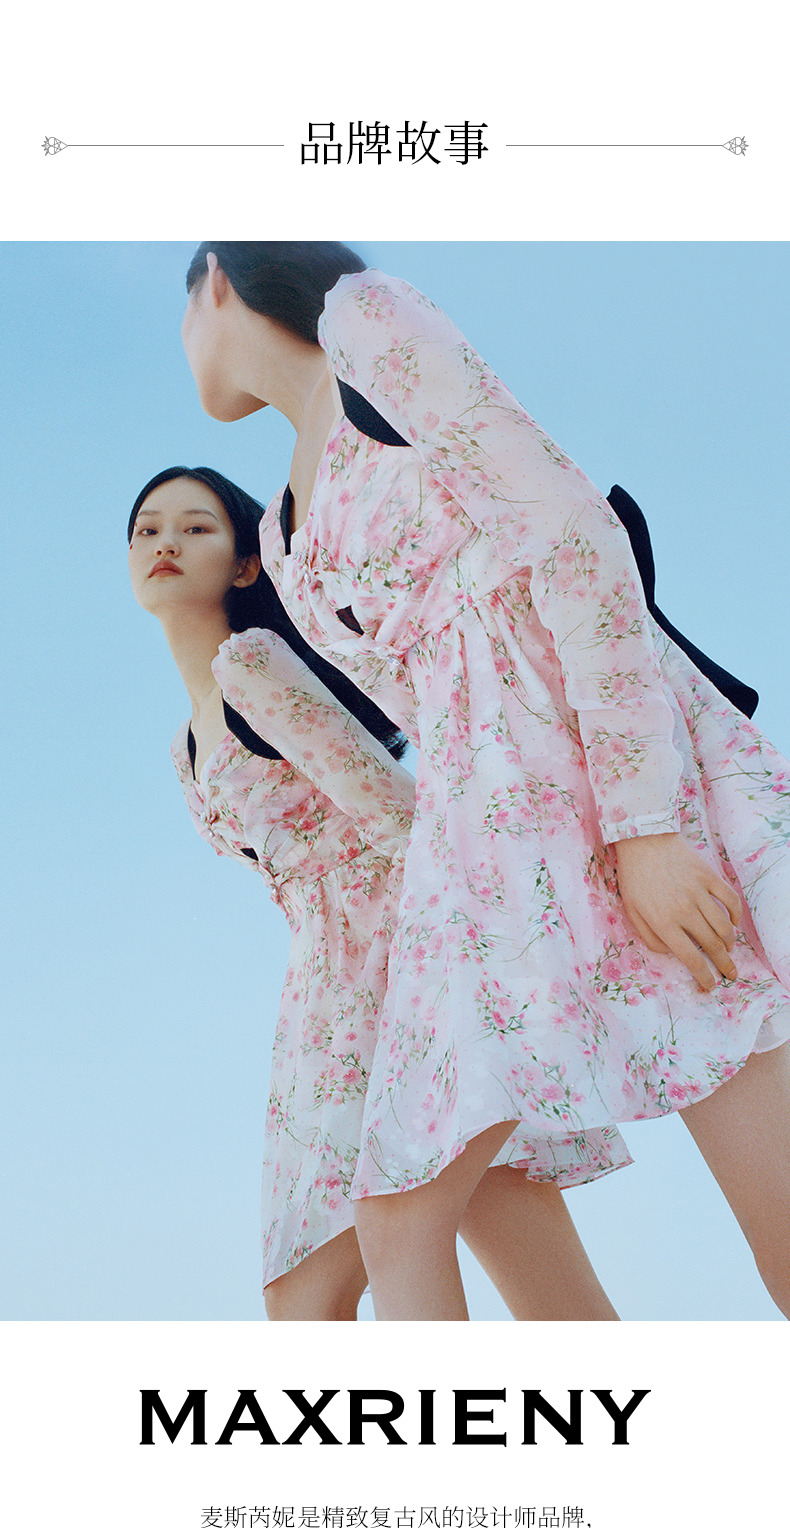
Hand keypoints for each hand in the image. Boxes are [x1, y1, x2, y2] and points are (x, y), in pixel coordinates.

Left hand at [613, 832, 740, 991]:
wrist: (642, 840)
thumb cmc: (634, 877)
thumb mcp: (632, 911)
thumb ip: (650, 938)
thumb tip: (671, 953)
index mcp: (663, 922)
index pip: (691, 958)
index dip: (704, 976)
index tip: (711, 984)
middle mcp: (684, 910)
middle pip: (713, 946)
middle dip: (723, 965)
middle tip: (729, 973)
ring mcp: (698, 892)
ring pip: (724, 927)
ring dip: (730, 943)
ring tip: (729, 950)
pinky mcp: (709, 876)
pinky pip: (730, 900)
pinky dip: (735, 915)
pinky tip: (733, 923)